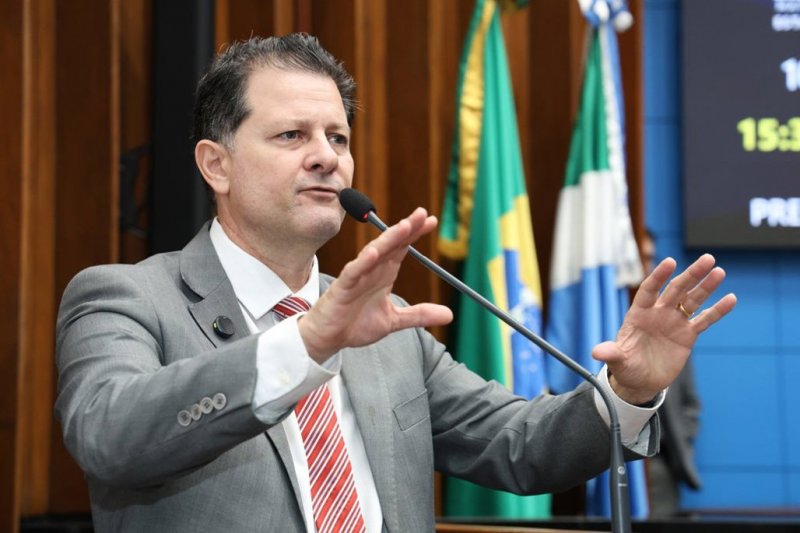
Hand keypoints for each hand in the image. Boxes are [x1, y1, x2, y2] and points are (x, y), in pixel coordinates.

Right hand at [298, 207, 452, 361]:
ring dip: (389, 239)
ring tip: (405, 226)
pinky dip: (363, 262)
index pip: (402, 247)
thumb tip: (449, 315)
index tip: (432, 221)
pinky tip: (374, 253)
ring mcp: (357, 276)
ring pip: (374, 253)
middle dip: (407, 228)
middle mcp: (372, 270)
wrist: (330, 339)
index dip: (415, 233)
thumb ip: (419, 315)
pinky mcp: (343, 287)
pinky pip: (354, 271)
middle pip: (391, 244)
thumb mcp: (394, 320)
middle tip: (423, 214)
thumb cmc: (355, 324)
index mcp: (384, 274)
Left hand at [592, 254, 736, 404]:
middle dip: (691, 274)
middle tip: (707, 259)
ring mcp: (674, 322)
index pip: (649, 290)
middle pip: (676, 289)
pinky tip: (730, 298)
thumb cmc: (626, 367)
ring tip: (718, 271)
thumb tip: (596, 352)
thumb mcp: (618, 361)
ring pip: (692, 300)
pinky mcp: (687, 335)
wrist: (641, 381)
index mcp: (639, 314)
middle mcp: (658, 313)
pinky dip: (717, 310)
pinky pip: (704, 320)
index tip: (670, 263)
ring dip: (705, 287)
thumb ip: (611, 353)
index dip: (658, 277)